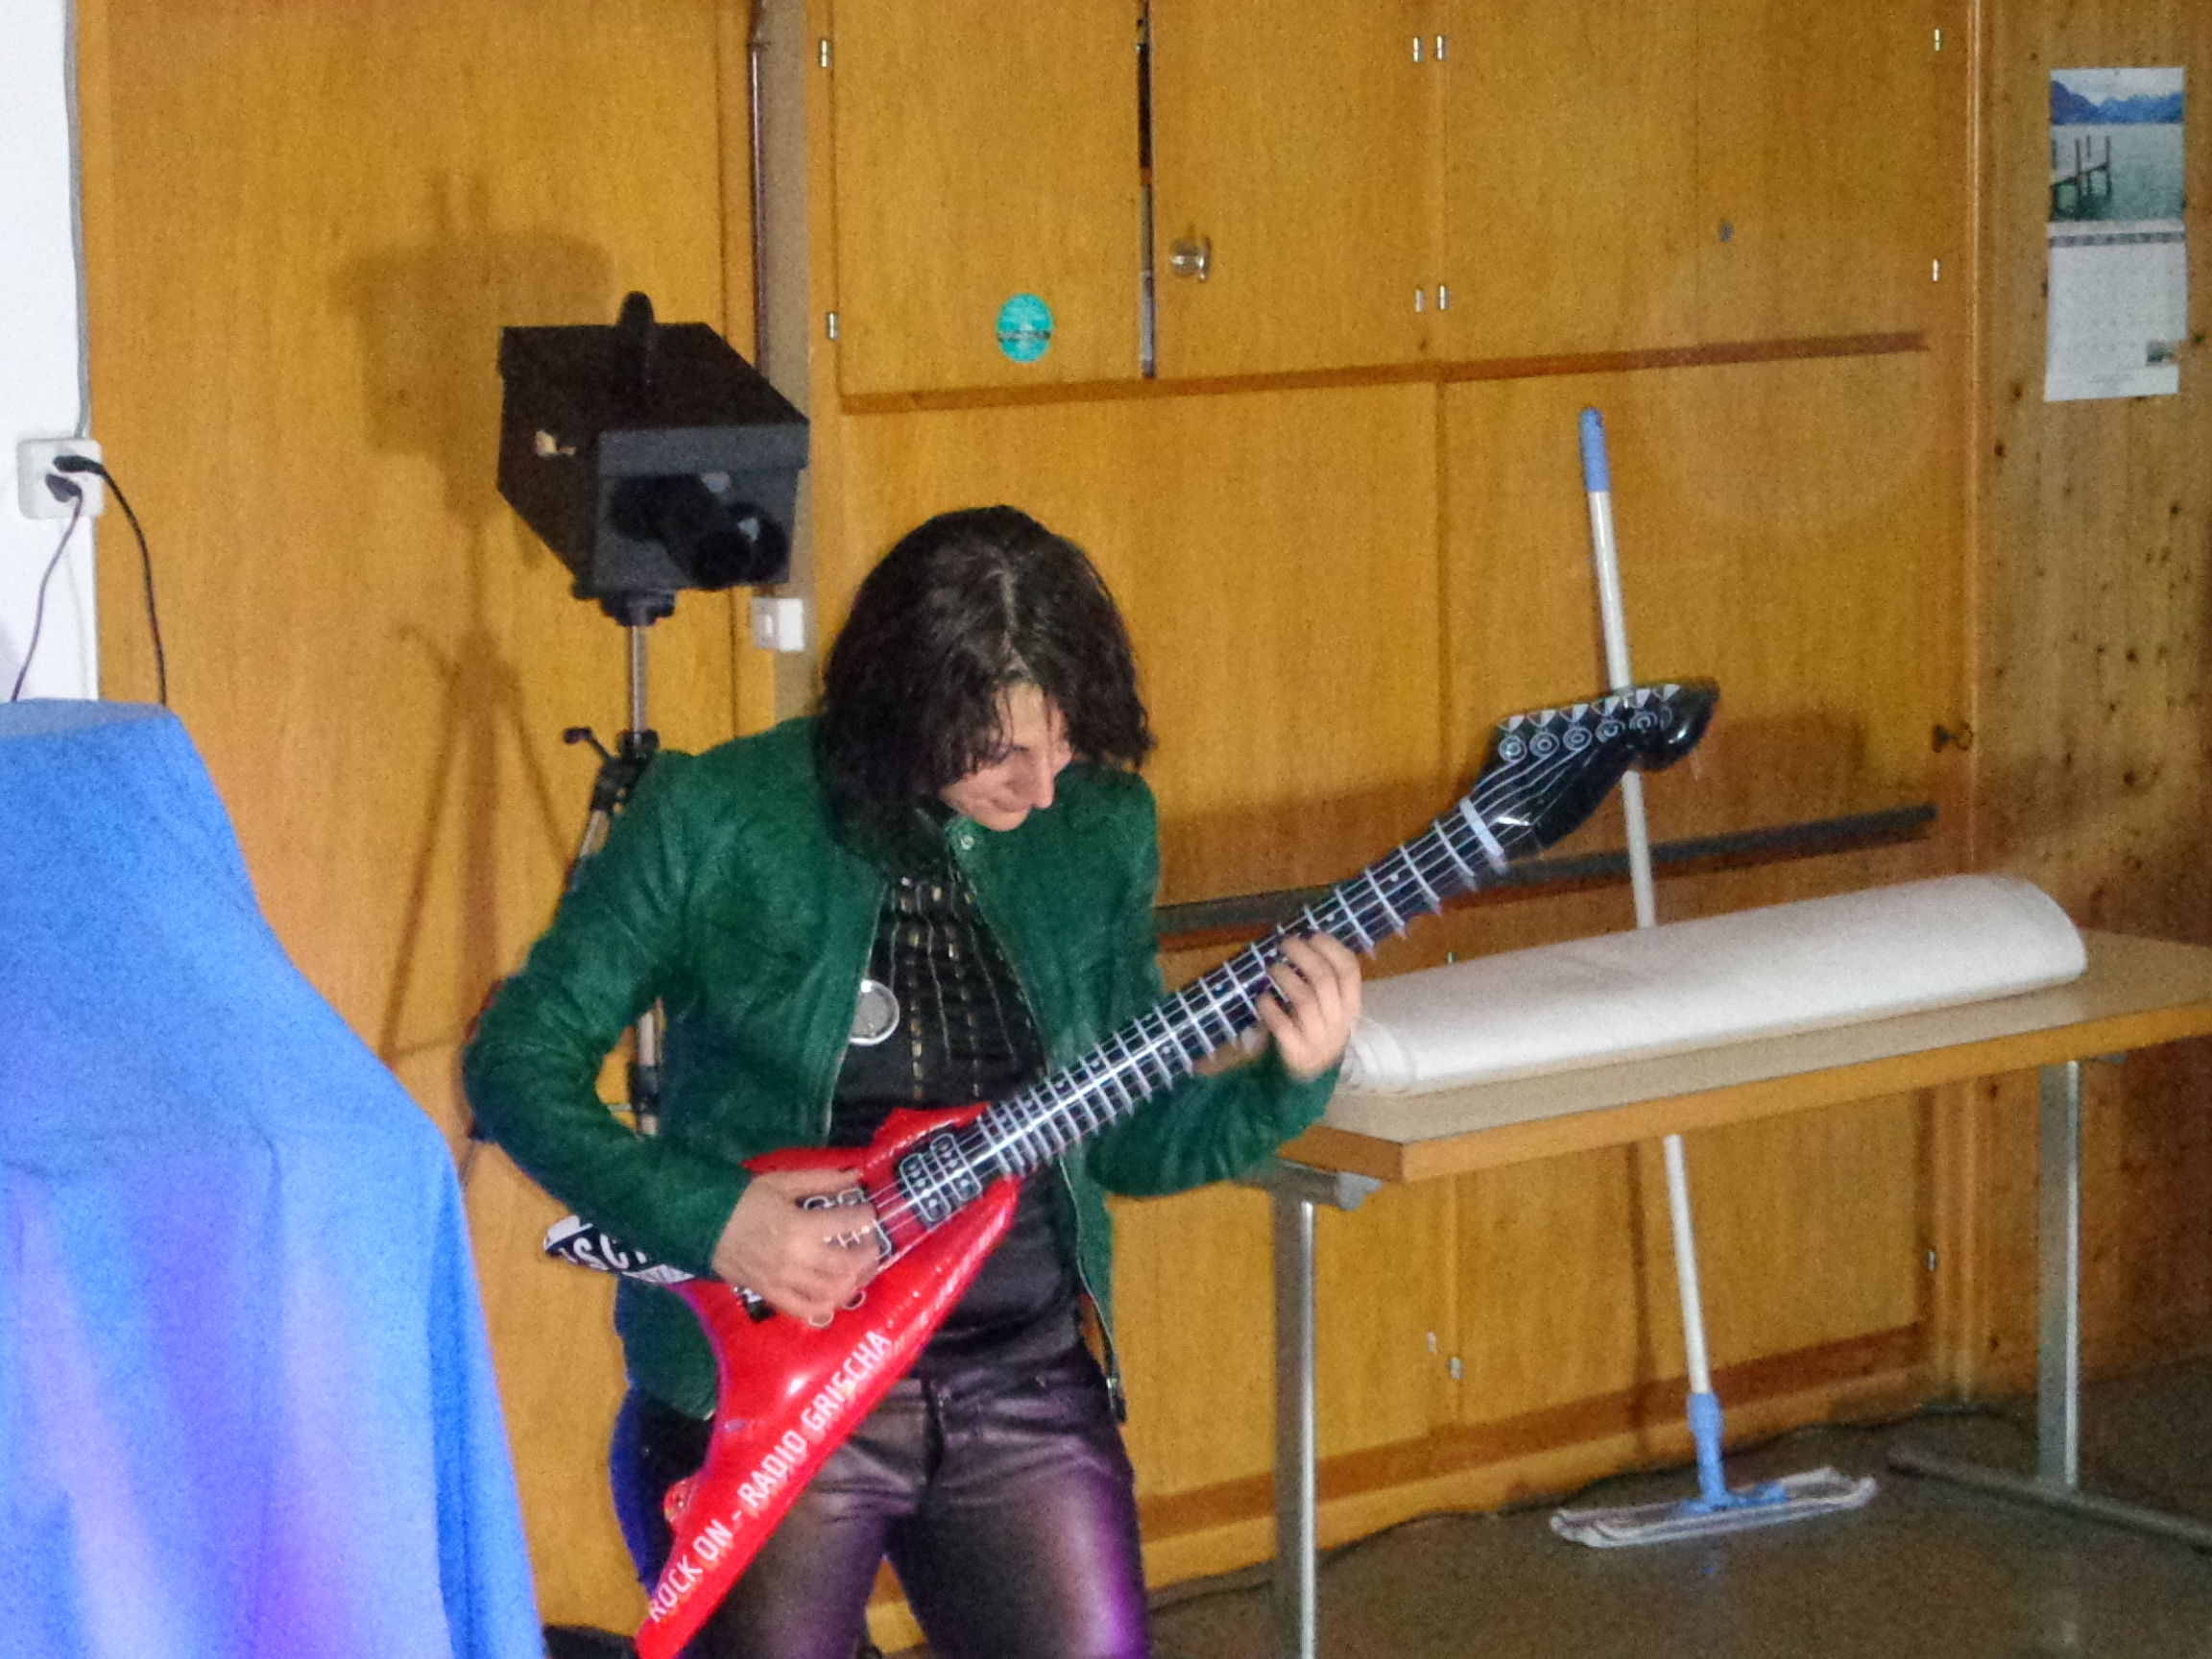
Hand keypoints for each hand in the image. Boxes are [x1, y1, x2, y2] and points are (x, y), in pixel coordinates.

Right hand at [710, 1168, 879, 1323]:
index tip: (869, 1212)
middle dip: (867, 1255)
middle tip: (870, 1244)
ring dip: (854, 1282)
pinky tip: (835, 1293)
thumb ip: (821, 1179)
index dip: (865, 1217)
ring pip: (831, 1292)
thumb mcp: (782, 1182)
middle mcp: (796, 1259)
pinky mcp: (771, 1295)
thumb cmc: (742, 1199)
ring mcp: (784, 1282)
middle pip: (847, 1266)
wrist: (699, 1223)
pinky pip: (805, 1310)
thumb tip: (856, 1174)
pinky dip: (826, 1305)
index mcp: (800, 1226)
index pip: (847, 1224)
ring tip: (859, 1269)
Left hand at [1256, 933, 1362, 1083]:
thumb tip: (1301, 941)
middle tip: (1284, 943)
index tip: (1312, 933)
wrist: (1309, 1075)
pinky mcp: (1296, 1052)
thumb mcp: (1330, 1006)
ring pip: (1304, 1001)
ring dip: (1286, 978)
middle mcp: (1338, 1020)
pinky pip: (1282, 1026)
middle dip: (1303, 955)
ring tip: (1272, 968)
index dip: (1331, 947)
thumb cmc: (1316, 1029)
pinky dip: (1270, 1008)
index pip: (1349, 970)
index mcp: (1351, 1005)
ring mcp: (1318, 1038)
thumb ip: (1322, 980)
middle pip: (1324, 980)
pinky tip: (1262, 998)